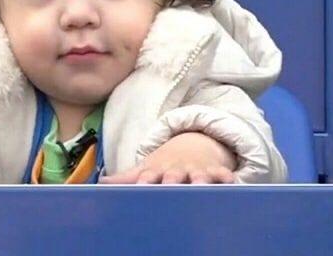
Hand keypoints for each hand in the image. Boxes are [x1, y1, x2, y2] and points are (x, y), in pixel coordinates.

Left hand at [100, 132, 236, 183]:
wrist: (192, 143)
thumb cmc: (165, 163)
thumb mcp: (146, 168)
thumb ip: (126, 178)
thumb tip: (100, 182)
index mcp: (158, 171)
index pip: (148, 178)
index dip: (144, 184)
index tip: (140, 190)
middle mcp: (176, 170)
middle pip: (173, 177)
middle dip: (171, 183)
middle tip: (169, 189)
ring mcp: (196, 170)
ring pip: (198, 176)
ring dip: (199, 181)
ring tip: (201, 187)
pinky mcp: (215, 171)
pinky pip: (223, 174)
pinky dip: (227, 178)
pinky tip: (231, 182)